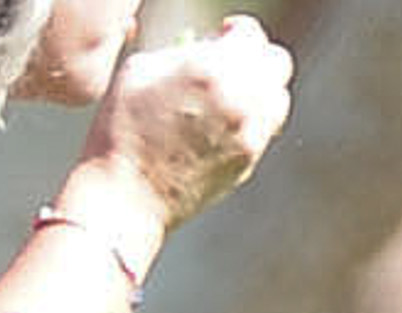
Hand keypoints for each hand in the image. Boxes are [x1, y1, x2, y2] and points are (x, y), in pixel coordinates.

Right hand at [71, 14, 292, 238]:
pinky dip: (254, 115)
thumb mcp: (141, 69)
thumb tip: (211, 44)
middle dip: (255, 56)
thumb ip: (185, 49)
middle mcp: (242, 101)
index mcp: (212, 71)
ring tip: (227, 91)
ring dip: (260, 87)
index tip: (223, 33)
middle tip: (230, 61)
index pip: (252, 36)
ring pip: (279, 98)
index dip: (237, 30)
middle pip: (277, 64)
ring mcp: (252, 134)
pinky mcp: (252, 159)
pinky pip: (267, 127)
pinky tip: (223, 118)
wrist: (130, 193)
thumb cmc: (122, 126)